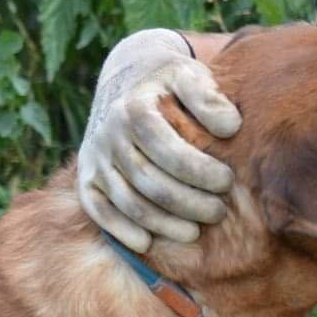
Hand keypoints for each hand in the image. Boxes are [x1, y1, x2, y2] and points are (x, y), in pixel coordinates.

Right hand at [78, 29, 241, 251]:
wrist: (124, 76)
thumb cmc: (166, 82)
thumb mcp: (187, 74)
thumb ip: (207, 96)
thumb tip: (230, 127)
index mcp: (135, 109)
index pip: (168, 151)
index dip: (199, 171)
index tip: (227, 181)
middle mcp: (110, 134)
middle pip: (150, 182)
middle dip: (188, 203)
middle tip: (218, 212)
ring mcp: (95, 158)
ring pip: (128, 202)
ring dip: (162, 223)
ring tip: (194, 232)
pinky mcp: (86, 177)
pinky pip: (99, 211)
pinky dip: (121, 231)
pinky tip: (148, 243)